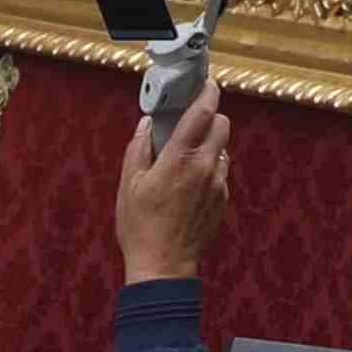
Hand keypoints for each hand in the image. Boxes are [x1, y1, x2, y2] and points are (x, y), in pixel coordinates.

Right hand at [113, 83, 234, 281]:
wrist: (163, 267)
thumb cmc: (141, 227)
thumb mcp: (128, 184)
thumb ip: (139, 148)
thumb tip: (147, 125)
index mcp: (180, 158)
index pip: (202, 112)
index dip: (207, 92)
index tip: (206, 84)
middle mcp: (205, 167)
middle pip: (222, 125)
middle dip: (210, 117)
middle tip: (192, 121)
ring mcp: (217, 185)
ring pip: (223, 149)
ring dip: (210, 144)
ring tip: (187, 156)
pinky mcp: (223, 200)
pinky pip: (221, 172)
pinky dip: (210, 168)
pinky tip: (190, 182)